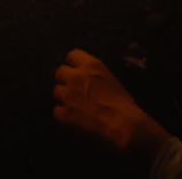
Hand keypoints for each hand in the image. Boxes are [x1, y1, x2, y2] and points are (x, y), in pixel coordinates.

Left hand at [53, 50, 170, 164]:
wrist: (125, 126)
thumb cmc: (124, 105)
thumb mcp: (111, 80)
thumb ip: (94, 75)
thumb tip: (87, 79)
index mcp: (91, 65)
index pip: (72, 55)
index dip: (74, 65)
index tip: (77, 72)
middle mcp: (76, 76)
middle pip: (60, 72)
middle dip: (66, 81)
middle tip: (75, 91)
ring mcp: (68, 94)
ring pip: (57, 91)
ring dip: (64, 98)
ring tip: (75, 107)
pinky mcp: (64, 113)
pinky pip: (57, 111)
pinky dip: (64, 116)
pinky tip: (74, 120)